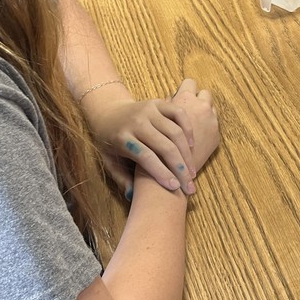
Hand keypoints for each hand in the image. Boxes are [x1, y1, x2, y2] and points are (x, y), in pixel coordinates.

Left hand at [89, 79, 218, 195]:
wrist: (107, 112)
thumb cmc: (109, 142)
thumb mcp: (108, 161)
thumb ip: (120, 178)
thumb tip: (134, 196)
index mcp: (122, 138)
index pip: (146, 157)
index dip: (162, 173)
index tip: (175, 187)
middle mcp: (137, 122)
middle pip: (165, 146)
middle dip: (180, 168)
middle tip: (189, 186)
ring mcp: (149, 110)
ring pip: (175, 132)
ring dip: (187, 154)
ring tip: (192, 172)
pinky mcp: (158, 103)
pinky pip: (179, 113)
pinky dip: (188, 129)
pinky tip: (191, 146)